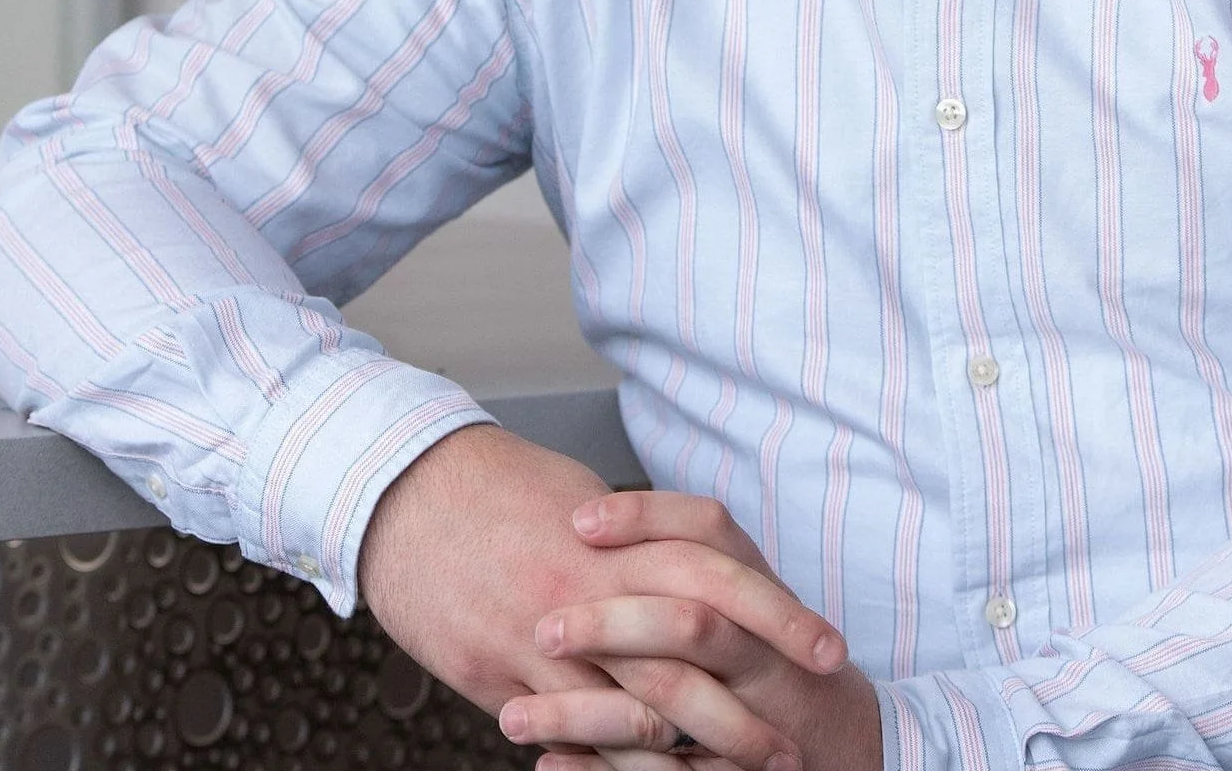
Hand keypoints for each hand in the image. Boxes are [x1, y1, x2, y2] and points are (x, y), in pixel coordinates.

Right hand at [358, 429, 850, 752]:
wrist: (406, 492)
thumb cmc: (500, 488)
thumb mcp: (581, 502)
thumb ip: (638, 541)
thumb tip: (691, 562)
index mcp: (616, 537)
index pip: (716, 574)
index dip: (774, 611)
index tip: (824, 645)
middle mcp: (587, 587)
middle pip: (686, 649)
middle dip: (748, 699)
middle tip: (801, 738)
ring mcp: (539, 636)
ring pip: (631, 708)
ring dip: (694, 749)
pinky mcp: (495, 674)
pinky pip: (567, 734)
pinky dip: (618, 766)